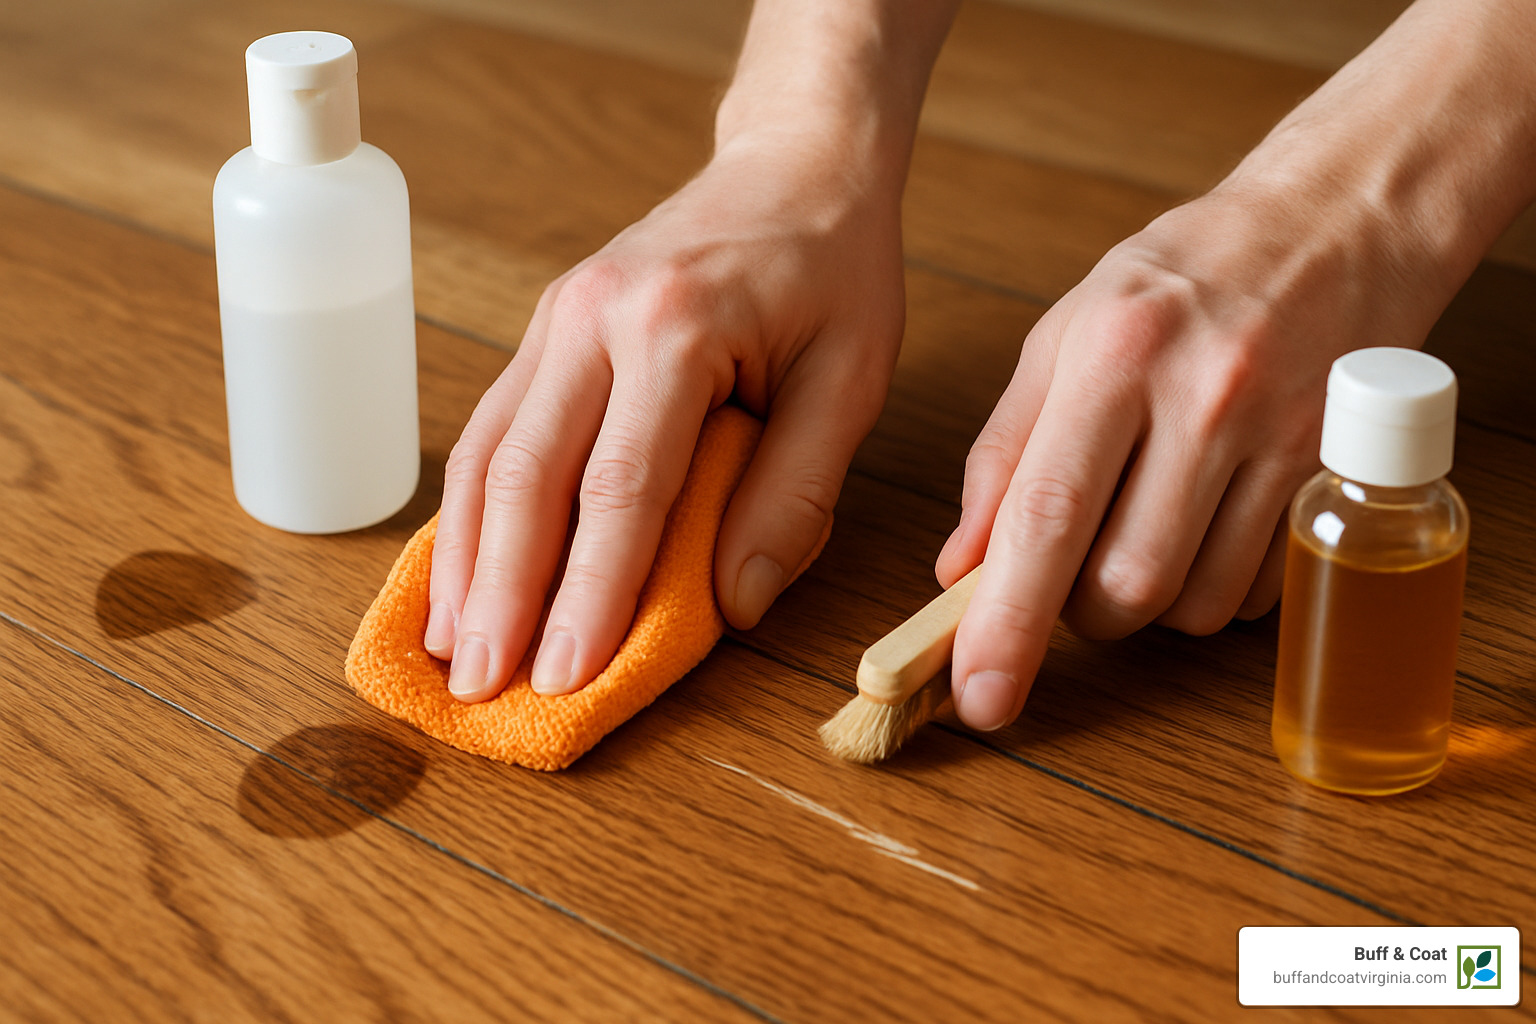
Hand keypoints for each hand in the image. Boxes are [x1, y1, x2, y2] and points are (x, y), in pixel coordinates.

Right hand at [425, 135, 904, 701]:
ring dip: (464, 559)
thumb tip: (734, 605)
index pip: (620, 487)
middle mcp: (593, 316)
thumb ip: (795, 493)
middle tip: (482, 688)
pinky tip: (459, 571)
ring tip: (448, 650)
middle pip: (527, 476)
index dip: (588, 594)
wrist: (793, 167)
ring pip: (486, 453)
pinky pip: (491, 429)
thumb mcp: (850, 379)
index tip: (565, 678)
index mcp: (675, 326)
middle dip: (500, 594)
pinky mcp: (544, 331)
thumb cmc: (833, 272)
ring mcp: (555, 318)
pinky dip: (470, 511)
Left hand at [935, 178, 1456, 730]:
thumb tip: (959, 569)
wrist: (1338, 225)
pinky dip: (1213, 588)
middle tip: (1067, 571)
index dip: (1006, 620)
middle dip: (1079, 612)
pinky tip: (1206, 522)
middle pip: (1127, 582)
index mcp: (1115, 353)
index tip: (978, 694)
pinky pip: (1257, 593)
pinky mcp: (1337, 474)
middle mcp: (1203, 398)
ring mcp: (1281, 438)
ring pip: (1195, 604)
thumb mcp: (1063, 336)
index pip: (1047, 515)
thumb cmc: (1180, 280)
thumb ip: (1003, 453)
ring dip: (1147, 604)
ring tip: (1140, 530)